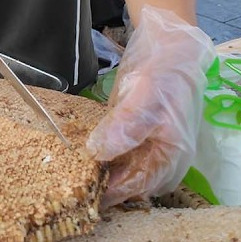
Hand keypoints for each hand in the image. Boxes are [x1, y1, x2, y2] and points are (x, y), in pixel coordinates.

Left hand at [87, 7, 212, 207]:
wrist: (169, 48)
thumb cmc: (165, 73)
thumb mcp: (146, 96)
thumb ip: (126, 126)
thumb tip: (101, 153)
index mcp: (172, 155)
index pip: (139, 185)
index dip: (112, 192)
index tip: (84, 194)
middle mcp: (160, 159)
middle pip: (130, 184)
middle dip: (103, 187)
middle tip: (70, 186)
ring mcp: (147, 149)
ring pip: (121, 172)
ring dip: (99, 174)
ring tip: (69, 174)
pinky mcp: (133, 137)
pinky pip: (115, 156)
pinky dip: (99, 158)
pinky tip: (78, 156)